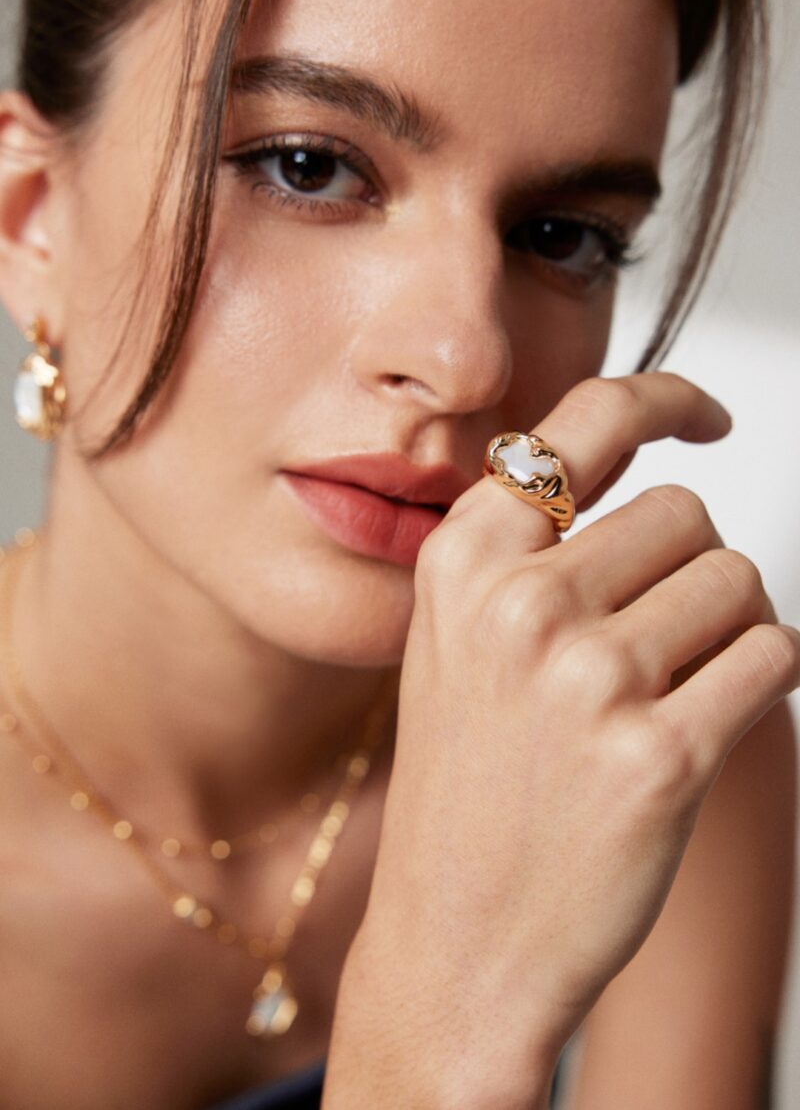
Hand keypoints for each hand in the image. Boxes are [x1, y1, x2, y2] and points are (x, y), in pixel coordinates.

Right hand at [337, 374, 799, 1105]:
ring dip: (729, 629)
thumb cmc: (466, 792)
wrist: (456, 945)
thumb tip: (639, 471)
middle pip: (687, 511)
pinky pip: (772, 657)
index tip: (707, 416)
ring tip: (668, 693)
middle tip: (658, 642)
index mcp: (464, 559)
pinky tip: (699, 728)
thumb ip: (528, 550)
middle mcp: (520, 602)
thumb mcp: (458, 642)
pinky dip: (759, 682)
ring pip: (738, 580)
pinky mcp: (659, 753)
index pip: (587, 420)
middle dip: (692, 569)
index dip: (666, 400)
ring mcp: (588, 677)